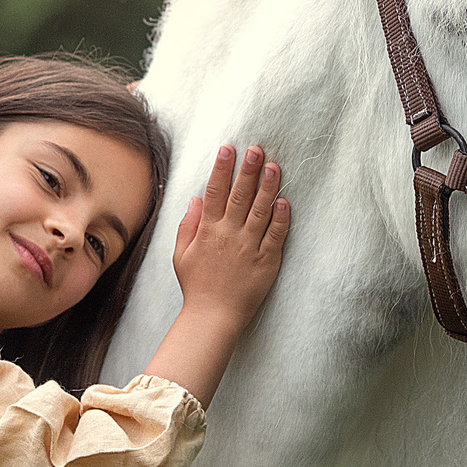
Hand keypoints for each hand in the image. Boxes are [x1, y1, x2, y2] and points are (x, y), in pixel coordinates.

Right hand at [144, 144, 289, 406]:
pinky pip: (275, 236)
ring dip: (268, 187)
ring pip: (261, 211)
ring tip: (274, 166)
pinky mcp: (266, 261)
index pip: (215, 192)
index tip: (228, 149)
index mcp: (208, 231)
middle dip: (248, 170)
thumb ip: (188, 225)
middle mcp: (229, 235)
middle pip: (240, 196)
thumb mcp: (182, 254)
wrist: (213, 316)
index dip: (221, 169)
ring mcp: (249, 247)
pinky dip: (281, 218)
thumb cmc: (196, 285)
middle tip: (256, 149)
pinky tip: (284, 201)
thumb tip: (196, 199)